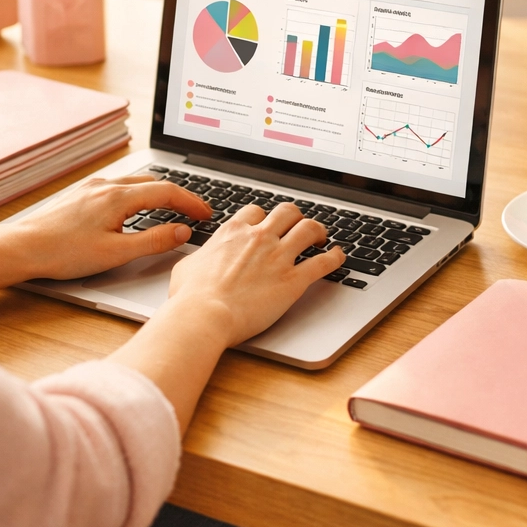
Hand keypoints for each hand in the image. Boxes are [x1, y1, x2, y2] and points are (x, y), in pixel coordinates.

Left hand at [0, 176, 212, 309]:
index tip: (207, 213)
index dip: (192, 201)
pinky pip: (118, 188)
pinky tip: (135, 210)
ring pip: (134, 184)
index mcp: (118, 196)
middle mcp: (105, 185)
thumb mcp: (116, 253)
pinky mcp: (80, 195)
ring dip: (157, 194)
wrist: (22, 247)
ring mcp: (91, 187)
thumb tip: (182, 232)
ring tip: (172, 209)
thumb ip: (153, 241)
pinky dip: (137, 195)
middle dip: (178, 195)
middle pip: (152, 182)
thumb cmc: (63, 253)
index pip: (167, 191)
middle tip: (195, 212)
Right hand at [167, 202, 342, 346]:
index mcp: (232, 233)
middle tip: (297, 228)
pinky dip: (335, 257)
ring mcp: (278, 257)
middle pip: (287, 212)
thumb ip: (200, 257)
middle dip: (294, 218)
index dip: (263, 218)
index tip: (266, 226)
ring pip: (309, 228)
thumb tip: (198, 260)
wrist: (205, 315)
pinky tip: (338, 257)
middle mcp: (258, 238)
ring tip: (321, 238)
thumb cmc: (191, 296)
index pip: (255, 212)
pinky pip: (323, 262)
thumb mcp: (187, 267)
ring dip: (318, 231)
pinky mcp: (293, 280)